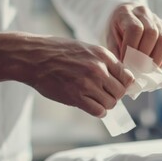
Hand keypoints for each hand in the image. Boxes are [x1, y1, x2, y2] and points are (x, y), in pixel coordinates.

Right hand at [0, 33, 134, 116]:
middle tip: (104, 95)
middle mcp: (98, 69)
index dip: (123, 84)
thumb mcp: (86, 49)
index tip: (117, 86)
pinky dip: (98, 111)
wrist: (33, 57)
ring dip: (105, 104)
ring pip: (111, 103)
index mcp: (103, 56)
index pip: (127, 76)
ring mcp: (88, 83)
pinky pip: (98, 111)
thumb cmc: (58, 52)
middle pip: (121, 92)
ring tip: (95, 100)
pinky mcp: (76, 97)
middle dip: (115, 96)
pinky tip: (90, 106)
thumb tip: (119, 78)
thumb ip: (104, 62)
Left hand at [106, 3, 161, 67]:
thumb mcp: (111, 40)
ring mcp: (156, 20)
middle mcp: (143, 13)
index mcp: (125, 12)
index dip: (132, 48)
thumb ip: (117, 53)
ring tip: (146, 69)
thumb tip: (127, 70)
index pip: (135, 29)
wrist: (124, 19)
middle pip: (152, 33)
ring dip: (155, 58)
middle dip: (144, 55)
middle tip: (137, 68)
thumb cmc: (116, 32)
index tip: (127, 62)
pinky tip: (154, 66)